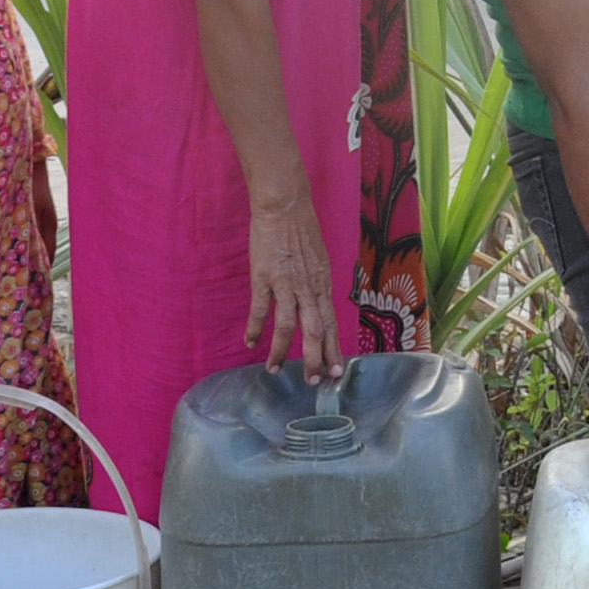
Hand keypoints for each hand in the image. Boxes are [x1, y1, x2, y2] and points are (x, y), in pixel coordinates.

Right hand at [240, 187, 342, 383]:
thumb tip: (318, 307)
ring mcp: (286, 284)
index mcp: (322, 285)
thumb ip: (317, 286)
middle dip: (316, 359)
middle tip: (314, 381)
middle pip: (315, 331)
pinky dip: (255, 328)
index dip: (334, 349)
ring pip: (288, 326)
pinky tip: (251, 342)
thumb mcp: (319, 261)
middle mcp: (309, 288)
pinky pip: (260, 309)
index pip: (332, 324)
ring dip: (282, 352)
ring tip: (276, 370)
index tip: (337, 371)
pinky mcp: (264, 277)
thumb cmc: (302, 231)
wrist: (284, 207)